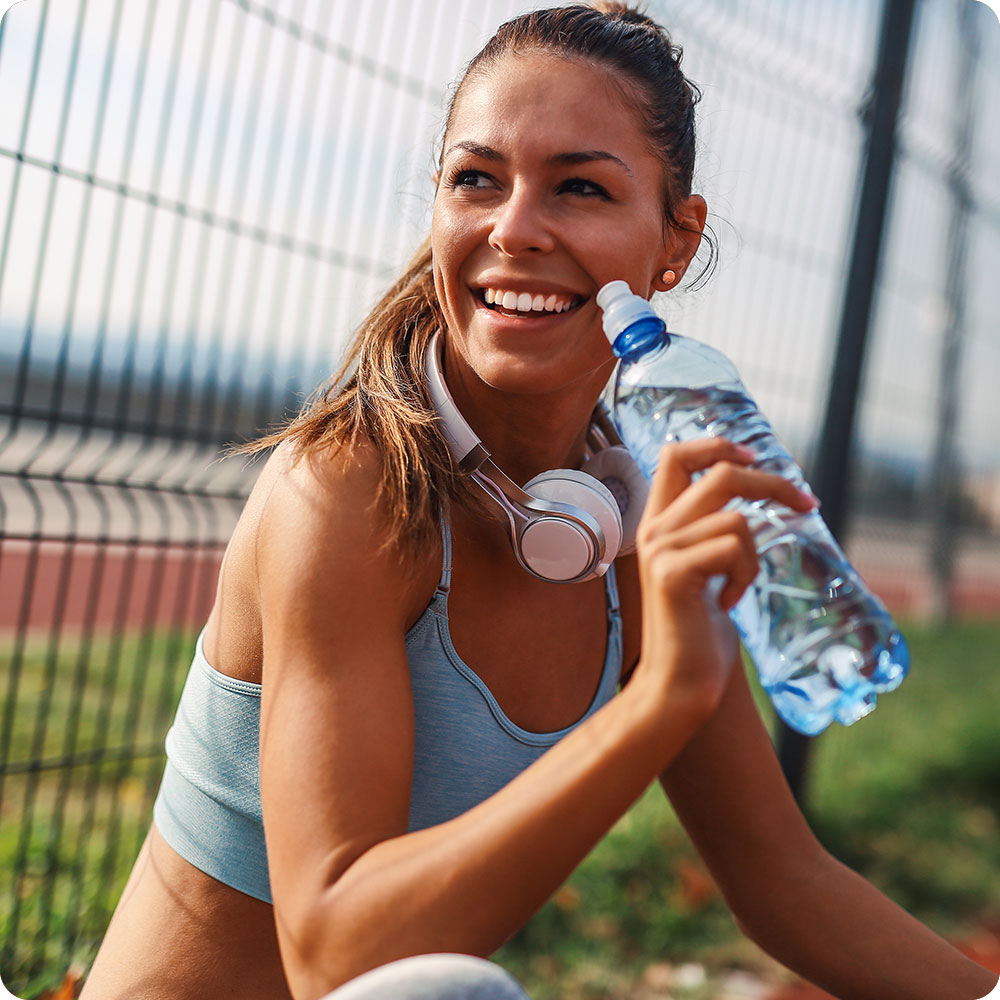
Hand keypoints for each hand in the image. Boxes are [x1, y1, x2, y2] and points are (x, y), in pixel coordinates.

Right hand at [631, 438, 817, 722]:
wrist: (678, 682)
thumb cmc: (699, 629)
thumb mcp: (705, 567)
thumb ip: (713, 530)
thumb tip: (755, 491)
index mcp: (659, 522)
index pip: (676, 454)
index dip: (718, 445)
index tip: (753, 457)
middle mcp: (654, 529)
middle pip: (720, 472)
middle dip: (772, 484)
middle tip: (808, 505)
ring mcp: (660, 550)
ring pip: (737, 519)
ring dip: (754, 556)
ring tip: (738, 587)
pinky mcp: (673, 573)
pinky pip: (734, 548)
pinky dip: (745, 574)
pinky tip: (728, 602)